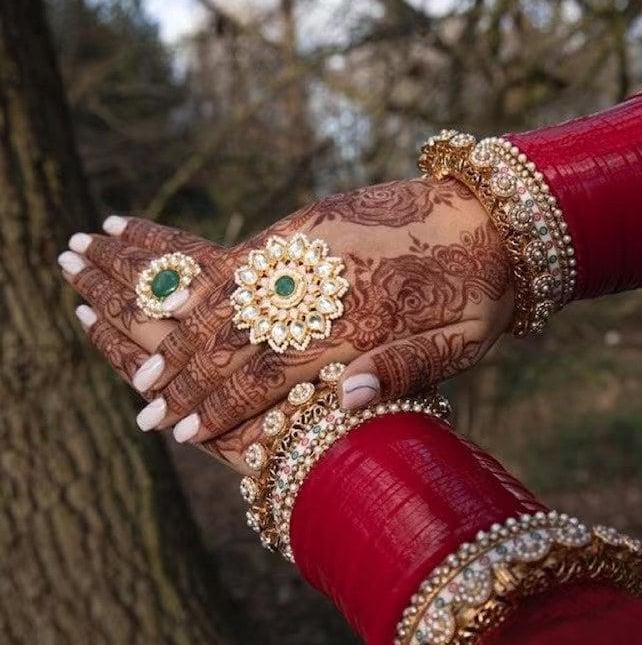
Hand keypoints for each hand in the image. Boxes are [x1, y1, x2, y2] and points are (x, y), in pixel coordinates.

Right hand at [60, 178, 512, 469]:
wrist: (493, 213)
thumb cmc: (480, 290)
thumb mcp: (459, 344)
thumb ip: (400, 371)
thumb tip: (343, 403)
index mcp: (360, 326)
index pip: (274, 374)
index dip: (224, 405)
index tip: (183, 431)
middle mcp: (326, 288)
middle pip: (242, 341)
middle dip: (189, 381)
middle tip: (147, 414)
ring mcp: (312, 250)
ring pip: (234, 300)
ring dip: (185, 339)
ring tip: (145, 371)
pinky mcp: (310, 223)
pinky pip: (246, 257)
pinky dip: (206, 287)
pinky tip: (179, 306)